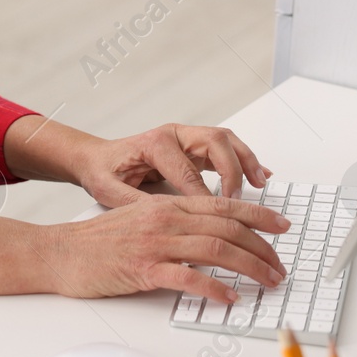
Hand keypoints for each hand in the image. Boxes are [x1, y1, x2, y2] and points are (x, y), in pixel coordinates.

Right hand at [31, 194, 288, 303]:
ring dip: (250, 267)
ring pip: (216, 249)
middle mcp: (164, 219)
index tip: (282, 227)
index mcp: (165, 205)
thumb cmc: (96, 241)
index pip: (223, 206)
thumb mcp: (139, 219)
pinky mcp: (143, 269)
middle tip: (280, 266)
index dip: (258, 216)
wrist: (59, 252)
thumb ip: (173, 223)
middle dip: (262, 247)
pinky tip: (229, 298)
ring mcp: (154, 243)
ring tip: (267, 282)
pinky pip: (189, 277)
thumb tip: (210, 236)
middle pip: (227, 227)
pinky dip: (215, 288)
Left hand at [71, 123, 271, 206]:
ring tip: (261, 183)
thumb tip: (165, 221)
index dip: (205, 196)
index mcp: (153, 144)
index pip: (188, 171)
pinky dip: (244, 160)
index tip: (216, 219)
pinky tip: (258, 176)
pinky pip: (225, 148)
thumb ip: (135, 204)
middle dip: (233, 170)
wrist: (95, 158)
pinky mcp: (192, 146)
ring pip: (225, 140)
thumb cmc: (102, 171)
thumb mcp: (109, 191)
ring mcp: (184, 137)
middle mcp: (172, 135)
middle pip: (215, 142)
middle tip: (239, 199)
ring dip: (246, 160)